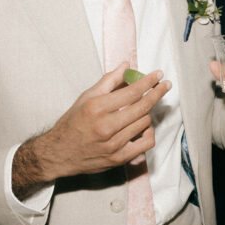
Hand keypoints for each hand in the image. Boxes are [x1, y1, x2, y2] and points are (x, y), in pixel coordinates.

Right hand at [12, 64, 170, 195]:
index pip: (132, 92)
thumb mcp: (86, 97)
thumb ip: (109, 81)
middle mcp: (105, 126)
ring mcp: (113, 144)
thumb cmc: (73, 123)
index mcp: (96, 108)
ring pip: (145, 122)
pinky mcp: (119, 158)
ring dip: (148, 112)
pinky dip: (149, 133)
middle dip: (157, 93)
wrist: (59, 153)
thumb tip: (126, 66)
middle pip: (143, 107)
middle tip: (165, 85)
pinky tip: (144, 127)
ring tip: (143, 108)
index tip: (158, 75)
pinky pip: (146, 143)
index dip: (149, 82)